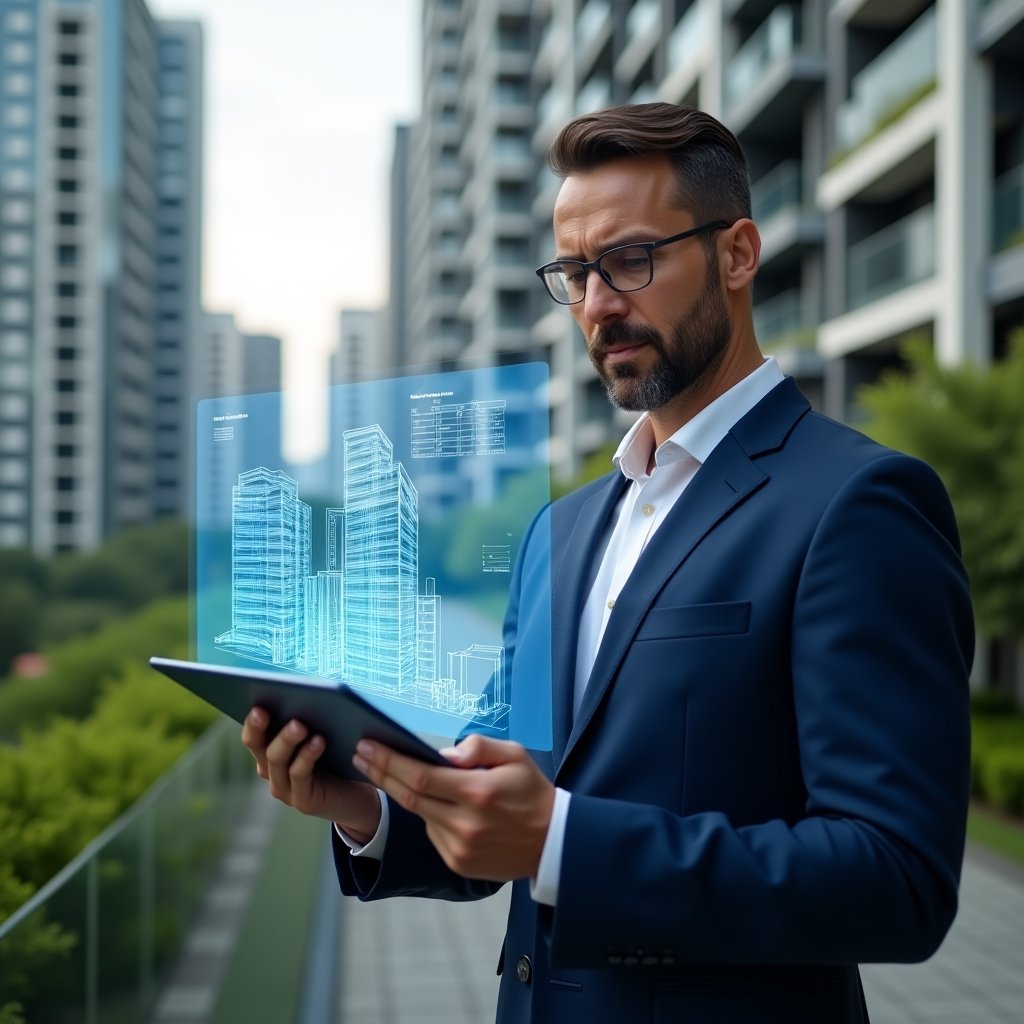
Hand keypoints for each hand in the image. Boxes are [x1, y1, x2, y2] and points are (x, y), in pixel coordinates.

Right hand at [242, 707, 381, 843]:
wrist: (357, 795)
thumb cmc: (337, 757)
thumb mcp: (320, 733)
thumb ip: (309, 718)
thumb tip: (305, 691)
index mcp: (270, 750)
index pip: (253, 733)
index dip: (251, 719)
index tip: (255, 701)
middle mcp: (271, 770)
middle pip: (258, 745)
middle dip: (258, 726)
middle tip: (264, 709)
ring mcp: (284, 787)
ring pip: (276, 760)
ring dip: (286, 740)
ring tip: (300, 724)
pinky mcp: (302, 800)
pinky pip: (299, 774)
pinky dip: (307, 756)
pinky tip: (319, 741)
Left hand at [353, 733, 554, 881]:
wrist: (554, 842)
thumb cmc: (532, 792)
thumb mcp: (514, 755)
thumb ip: (477, 747)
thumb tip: (442, 754)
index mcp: (478, 793)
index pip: (420, 775)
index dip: (389, 760)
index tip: (367, 745)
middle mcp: (465, 824)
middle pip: (409, 796)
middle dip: (380, 773)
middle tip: (360, 754)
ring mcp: (460, 848)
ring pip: (419, 815)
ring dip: (401, 792)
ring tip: (384, 770)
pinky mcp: (458, 863)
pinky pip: (433, 833)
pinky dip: (427, 814)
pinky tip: (427, 799)